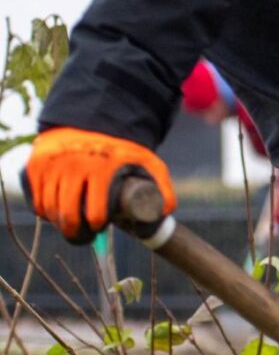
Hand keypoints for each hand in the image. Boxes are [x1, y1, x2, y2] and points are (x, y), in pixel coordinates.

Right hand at [26, 127, 177, 243]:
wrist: (90, 120)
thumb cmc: (121, 148)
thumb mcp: (148, 162)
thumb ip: (163, 187)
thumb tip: (165, 213)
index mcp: (101, 171)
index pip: (95, 214)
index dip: (97, 226)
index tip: (99, 226)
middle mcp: (73, 168)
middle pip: (67, 216)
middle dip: (75, 232)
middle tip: (82, 234)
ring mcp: (52, 167)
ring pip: (50, 210)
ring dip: (59, 222)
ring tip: (71, 224)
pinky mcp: (36, 165)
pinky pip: (36, 200)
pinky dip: (44, 211)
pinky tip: (55, 212)